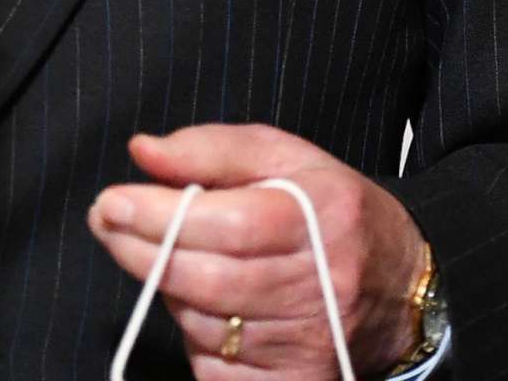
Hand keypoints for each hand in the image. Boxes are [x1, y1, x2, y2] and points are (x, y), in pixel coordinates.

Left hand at [87, 124, 427, 377]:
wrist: (399, 287)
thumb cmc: (331, 211)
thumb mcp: (285, 157)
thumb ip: (212, 149)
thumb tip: (144, 152)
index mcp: (322, 218)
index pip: (229, 224)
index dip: (161, 216)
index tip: (110, 202)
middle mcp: (320, 286)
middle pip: (211, 280)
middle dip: (143, 252)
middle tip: (108, 223)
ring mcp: (308, 343)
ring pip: (207, 324)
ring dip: (172, 290)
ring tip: (171, 257)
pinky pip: (217, 367)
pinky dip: (196, 336)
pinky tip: (205, 305)